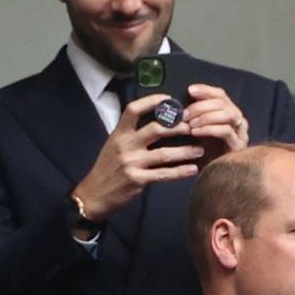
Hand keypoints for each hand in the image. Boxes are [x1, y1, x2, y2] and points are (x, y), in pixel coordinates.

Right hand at [74, 94, 204, 221]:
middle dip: (178, 127)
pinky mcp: (137, 180)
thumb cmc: (108, 169)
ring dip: (185, 151)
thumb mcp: (114, 146)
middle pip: (156, 129)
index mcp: (119, 133)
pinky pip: (163, 174)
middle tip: (194, 127)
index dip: (152, 102)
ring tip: (200, 150)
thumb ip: (131, 135)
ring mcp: (131, 163)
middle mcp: (125, 145)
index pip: (134, 109)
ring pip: (164, 154)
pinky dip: (180, 172)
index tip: (170, 99)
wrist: (94, 195)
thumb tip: (156, 124)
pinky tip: (193, 169)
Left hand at [185, 83, 249, 165]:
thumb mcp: (196, 132)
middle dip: (202, 105)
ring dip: (206, 116)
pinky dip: (209, 129)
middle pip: (223, 102)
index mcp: (228, 114)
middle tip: (185, 113)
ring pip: (228, 114)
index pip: (220, 95)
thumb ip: (192, 117)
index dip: (205, 90)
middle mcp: (238, 122)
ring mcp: (240, 134)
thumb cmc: (203, 155)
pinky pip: (226, 131)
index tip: (189, 90)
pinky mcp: (239, 146)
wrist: (213, 180)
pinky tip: (196, 132)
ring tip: (190, 123)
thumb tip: (177, 105)